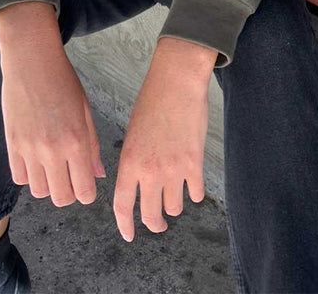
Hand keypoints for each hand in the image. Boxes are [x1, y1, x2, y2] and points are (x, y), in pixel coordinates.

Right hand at [0, 3, 105, 206]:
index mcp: (76, 141)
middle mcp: (52, 150)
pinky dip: (29, 175)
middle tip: (70, 177)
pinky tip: (35, 159)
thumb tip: (98, 174)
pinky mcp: (12, 144)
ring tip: (52, 166)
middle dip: (69, 193)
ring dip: (48, 185)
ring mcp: (29, 149)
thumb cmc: (63, 80)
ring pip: (39, 192)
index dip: (87, 193)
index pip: (84, 191)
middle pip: (61, 198)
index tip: (86, 184)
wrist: (31, 60)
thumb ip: (92, 145)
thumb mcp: (85, 110)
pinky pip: (19, 178)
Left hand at [112, 40, 213, 240]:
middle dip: (154, 224)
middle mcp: (149, 171)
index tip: (129, 235)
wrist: (176, 83)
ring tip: (175, 195)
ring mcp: (173, 170)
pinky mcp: (195, 164)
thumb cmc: (152, 101)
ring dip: (174, 205)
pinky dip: (193, 193)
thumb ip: (132, 160)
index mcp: (129, 162)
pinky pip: (195, 194)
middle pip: (150, 215)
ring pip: (174, 207)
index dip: (125, 225)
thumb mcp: (132, 132)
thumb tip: (134, 182)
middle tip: (158, 224)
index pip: (122, 205)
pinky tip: (192, 186)